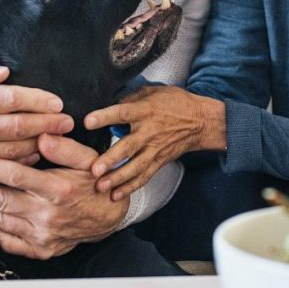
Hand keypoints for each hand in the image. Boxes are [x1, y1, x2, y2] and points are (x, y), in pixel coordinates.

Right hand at [0, 54, 73, 178]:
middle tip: (68, 121)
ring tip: (58, 137)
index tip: (58, 102)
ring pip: (11, 150)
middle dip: (47, 124)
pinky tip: (35, 153)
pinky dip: (20, 162)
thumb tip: (4, 73)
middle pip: (16, 127)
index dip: (38, 101)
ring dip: (39, 144)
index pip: (10, 99)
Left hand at [0, 134, 127, 257]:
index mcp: (59, 190)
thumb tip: (41, 135)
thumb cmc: (96, 182)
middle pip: (0, 200)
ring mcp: (43, 235)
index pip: (17, 176)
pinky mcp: (40, 249)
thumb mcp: (88, 158)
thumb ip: (65, 147)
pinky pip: (8, 240)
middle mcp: (48, 215)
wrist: (111, 216)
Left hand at [84, 86, 225, 199]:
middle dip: (111, 159)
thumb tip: (111, 103)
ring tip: (101, 187)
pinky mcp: (159, 161)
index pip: (123, 113)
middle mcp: (149, 132)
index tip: (88, 122)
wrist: (200, 121)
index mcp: (145, 111)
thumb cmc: (176, 103)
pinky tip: (116, 195)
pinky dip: (130, 187)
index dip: (105, 117)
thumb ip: (132, 98)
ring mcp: (155, 149)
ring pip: (135, 167)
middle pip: (128, 147)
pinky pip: (144, 177)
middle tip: (94, 170)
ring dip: (118, 178)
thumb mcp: (154, 92)